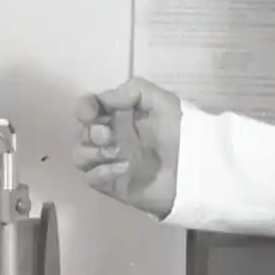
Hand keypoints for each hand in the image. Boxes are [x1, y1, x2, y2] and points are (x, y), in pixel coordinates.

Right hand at [73, 78, 181, 218]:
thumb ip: (134, 90)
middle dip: (91, 132)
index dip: (84, 108)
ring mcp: (110, 161)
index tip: (91, 112)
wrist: (194, 169)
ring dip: (92, 152)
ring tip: (117, 152)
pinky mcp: (112, 184)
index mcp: (120, 115)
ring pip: (80, 155)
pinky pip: (91, 178)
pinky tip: (122, 169)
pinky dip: (101, 172)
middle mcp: (111, 137)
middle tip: (109, 136)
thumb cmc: (180, 131)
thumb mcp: (163, 101)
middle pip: (81, 132)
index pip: (89, 107)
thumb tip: (105, 99)